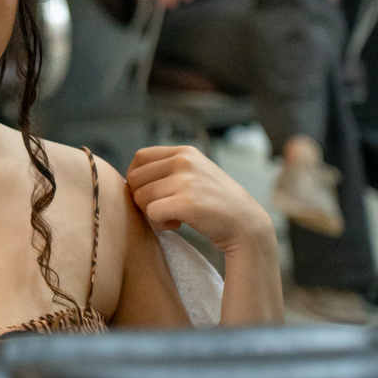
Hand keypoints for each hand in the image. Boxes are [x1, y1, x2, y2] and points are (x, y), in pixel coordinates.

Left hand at [127, 143, 274, 256]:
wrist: (246, 225)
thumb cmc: (216, 203)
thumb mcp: (195, 173)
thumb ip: (168, 169)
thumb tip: (130, 177)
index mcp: (184, 152)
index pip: (140, 157)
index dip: (137, 178)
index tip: (150, 194)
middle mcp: (184, 161)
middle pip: (135, 178)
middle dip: (142, 197)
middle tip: (162, 209)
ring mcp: (186, 181)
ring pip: (141, 197)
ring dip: (151, 213)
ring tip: (173, 217)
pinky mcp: (187, 202)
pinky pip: (152, 213)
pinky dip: (160, 224)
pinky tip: (177, 225)